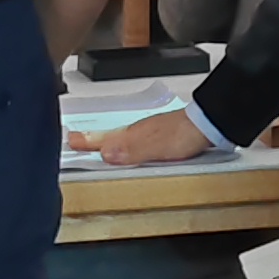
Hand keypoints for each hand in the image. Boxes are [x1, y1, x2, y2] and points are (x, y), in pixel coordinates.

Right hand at [82, 108, 218, 165]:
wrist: (208, 124)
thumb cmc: (183, 134)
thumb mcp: (154, 147)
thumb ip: (130, 151)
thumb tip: (104, 154)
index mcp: (132, 134)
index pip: (103, 139)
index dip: (86, 142)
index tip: (69, 142)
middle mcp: (137, 131)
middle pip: (109, 137)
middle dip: (91, 139)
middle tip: (75, 141)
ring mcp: (148, 132)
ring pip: (121, 137)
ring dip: (106, 141)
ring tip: (95, 146)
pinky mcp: (160, 136)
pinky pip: (134, 140)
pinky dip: (124, 144)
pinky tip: (128, 150)